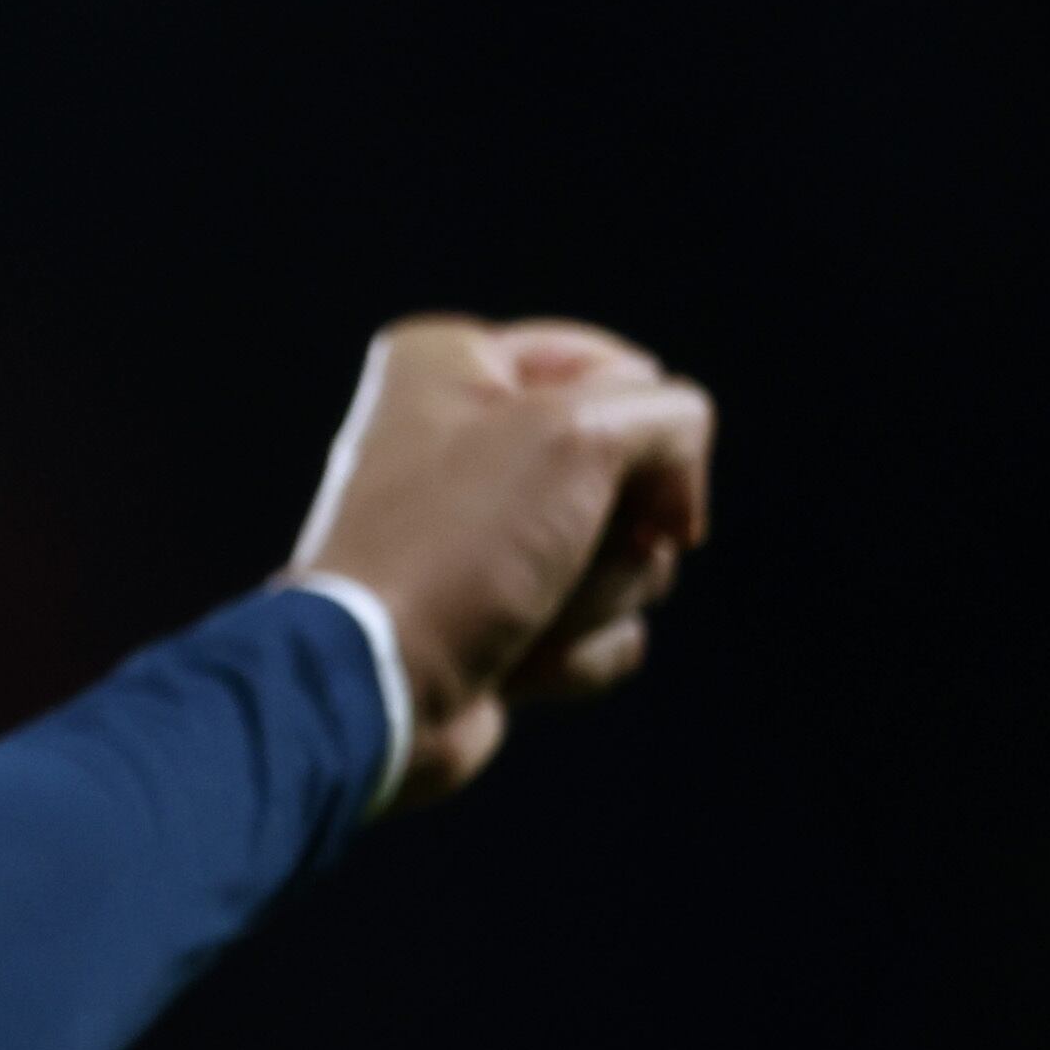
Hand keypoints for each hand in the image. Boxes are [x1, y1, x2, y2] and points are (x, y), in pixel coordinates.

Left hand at [288, 316, 716, 811]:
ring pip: (629, 555)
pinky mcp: (500, 615)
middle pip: (632, 471)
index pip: (620, 368)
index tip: (623, 473)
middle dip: (621, 530)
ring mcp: (480, 534)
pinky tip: (516, 664)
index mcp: (453, 364)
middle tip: (561, 550)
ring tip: (526, 614)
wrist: (375, 685)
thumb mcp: (580, 436)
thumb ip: (669, 418)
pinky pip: (602, 625)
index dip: (643, 428)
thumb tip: (675, 493)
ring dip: (598, 596)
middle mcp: (460, 439)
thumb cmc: (457, 543)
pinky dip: (576, 651)